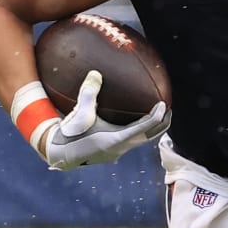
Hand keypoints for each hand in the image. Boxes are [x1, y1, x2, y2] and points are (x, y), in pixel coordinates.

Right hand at [40, 70, 169, 170]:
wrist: (59, 154)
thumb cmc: (70, 134)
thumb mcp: (79, 113)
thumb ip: (89, 93)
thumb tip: (96, 73)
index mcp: (116, 140)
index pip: (144, 128)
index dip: (156, 116)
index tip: (163, 104)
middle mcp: (121, 148)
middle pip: (150, 137)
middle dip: (162, 124)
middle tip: (169, 110)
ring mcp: (118, 152)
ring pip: (142, 141)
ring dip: (152, 129)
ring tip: (158, 115)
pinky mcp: (112, 152)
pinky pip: (133, 141)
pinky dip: (140, 131)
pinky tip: (136, 121)